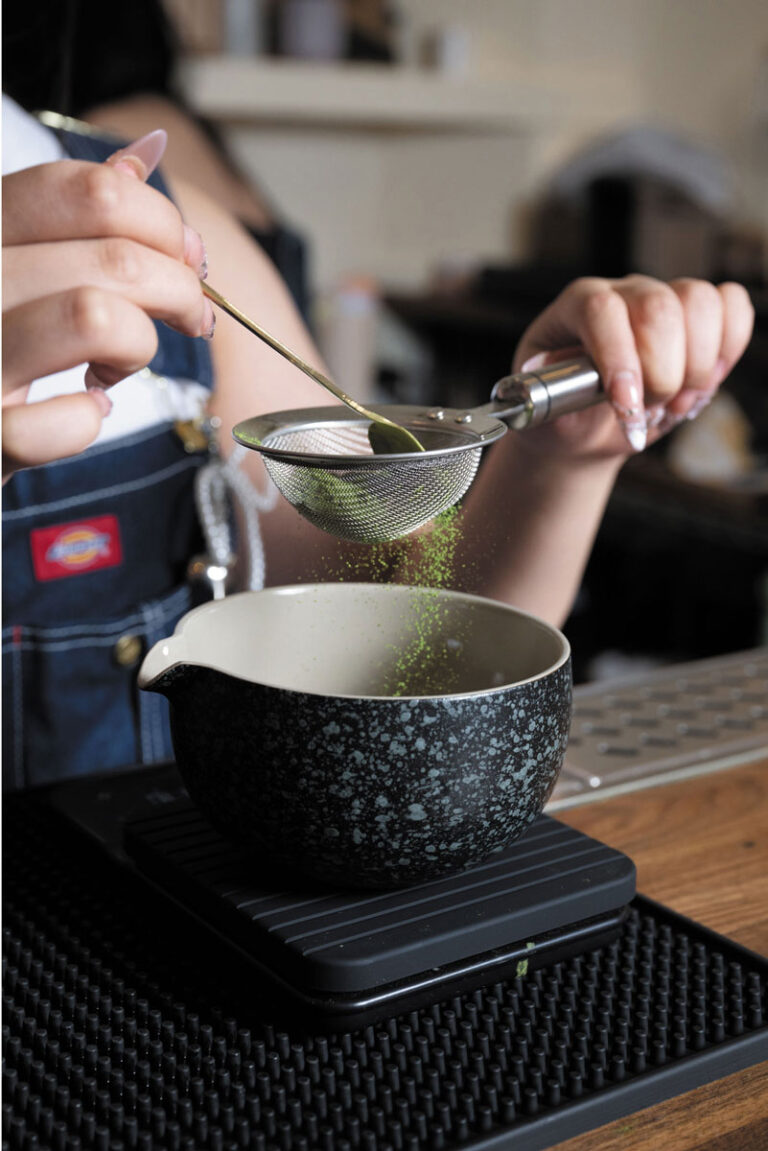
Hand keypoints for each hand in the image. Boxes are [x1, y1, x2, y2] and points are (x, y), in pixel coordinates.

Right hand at [2, 130, 212, 480]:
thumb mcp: (19, 259)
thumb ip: (75, 212)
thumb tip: (147, 151)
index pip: (92, 192)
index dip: (162, 222)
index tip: (187, 257)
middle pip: (114, 256)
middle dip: (180, 289)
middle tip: (190, 317)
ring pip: (97, 317)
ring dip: (139, 344)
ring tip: (120, 362)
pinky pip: (71, 419)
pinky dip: (92, 419)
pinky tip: (83, 411)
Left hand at [512, 274, 754, 459]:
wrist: (583, 430)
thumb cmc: (563, 417)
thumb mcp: (545, 414)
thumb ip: (553, 397)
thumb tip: (573, 377)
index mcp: (575, 307)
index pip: (601, 309)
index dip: (620, 357)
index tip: (625, 403)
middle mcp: (623, 293)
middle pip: (659, 306)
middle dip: (660, 374)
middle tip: (645, 411)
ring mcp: (665, 298)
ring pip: (701, 304)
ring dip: (695, 368)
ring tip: (671, 404)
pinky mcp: (700, 316)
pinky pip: (732, 309)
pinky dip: (727, 351)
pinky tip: (698, 384)